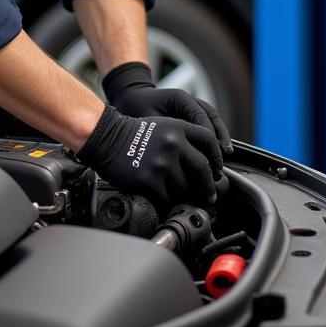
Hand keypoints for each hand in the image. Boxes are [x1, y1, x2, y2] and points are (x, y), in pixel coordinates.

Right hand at [76, 105, 222, 206]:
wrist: (107, 138)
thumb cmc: (134, 134)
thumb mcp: (163, 125)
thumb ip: (184, 138)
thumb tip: (206, 163)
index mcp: (178, 127)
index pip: (209, 141)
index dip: (217, 158)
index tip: (217, 170)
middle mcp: (173, 143)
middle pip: (203, 168)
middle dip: (210, 185)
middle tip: (211, 194)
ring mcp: (162, 162)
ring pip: (187, 187)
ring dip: (187, 195)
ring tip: (185, 197)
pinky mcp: (150, 180)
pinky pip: (168, 198)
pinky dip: (170, 201)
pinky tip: (166, 198)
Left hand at [102, 61, 232, 153]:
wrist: (131, 98)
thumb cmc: (135, 109)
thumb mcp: (146, 120)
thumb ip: (162, 132)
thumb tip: (176, 151)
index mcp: (179, 97)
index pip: (199, 115)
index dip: (208, 134)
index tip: (211, 152)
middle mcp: (188, 100)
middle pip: (210, 116)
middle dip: (218, 136)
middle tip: (223, 156)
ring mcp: (191, 105)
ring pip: (212, 118)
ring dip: (220, 135)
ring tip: (226, 153)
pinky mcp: (190, 114)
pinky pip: (207, 123)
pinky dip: (214, 136)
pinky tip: (217, 150)